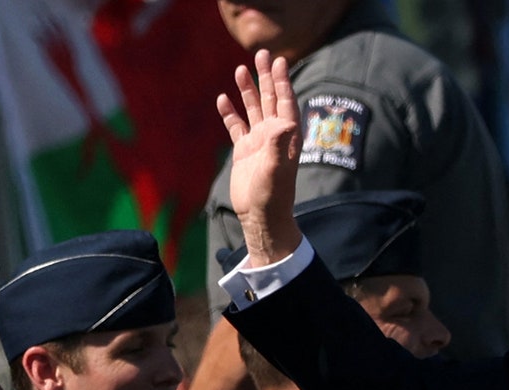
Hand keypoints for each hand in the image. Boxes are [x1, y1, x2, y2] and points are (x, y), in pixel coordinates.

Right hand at [217, 49, 302, 266]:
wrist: (261, 216)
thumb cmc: (273, 195)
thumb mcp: (275, 169)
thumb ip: (278, 144)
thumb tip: (283, 121)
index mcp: (286, 136)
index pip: (285, 102)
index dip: (282, 81)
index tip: (279, 61)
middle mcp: (274, 135)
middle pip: (270, 99)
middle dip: (266, 77)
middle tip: (261, 54)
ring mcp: (258, 142)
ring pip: (252, 110)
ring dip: (247, 90)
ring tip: (240, 69)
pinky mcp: (244, 152)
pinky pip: (236, 127)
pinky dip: (230, 113)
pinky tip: (222, 99)